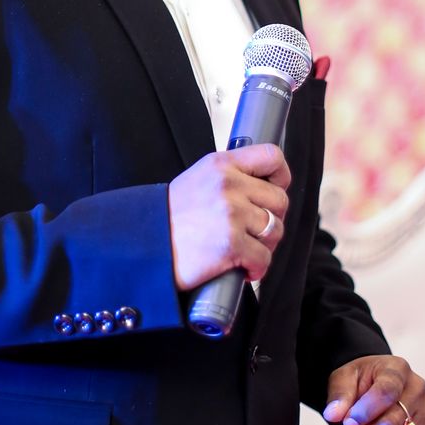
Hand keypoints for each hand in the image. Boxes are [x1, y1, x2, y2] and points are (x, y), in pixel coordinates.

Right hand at [167, 143, 290, 291]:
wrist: (144, 244)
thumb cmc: (171, 217)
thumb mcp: (199, 179)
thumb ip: (231, 176)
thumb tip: (265, 186)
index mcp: (221, 164)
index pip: (271, 156)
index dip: (280, 176)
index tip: (275, 189)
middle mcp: (228, 185)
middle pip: (279, 200)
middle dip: (272, 219)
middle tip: (254, 231)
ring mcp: (231, 214)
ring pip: (276, 230)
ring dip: (264, 245)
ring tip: (246, 249)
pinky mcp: (231, 244)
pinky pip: (264, 257)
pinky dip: (256, 268)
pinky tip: (242, 267)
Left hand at [322, 355, 424, 424]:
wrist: (377, 383)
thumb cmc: (361, 380)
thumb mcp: (343, 379)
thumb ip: (339, 396)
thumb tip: (334, 415)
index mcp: (397, 368)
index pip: (387, 392)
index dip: (365, 412)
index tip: (348, 421)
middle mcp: (418, 387)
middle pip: (393, 422)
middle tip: (356, 424)